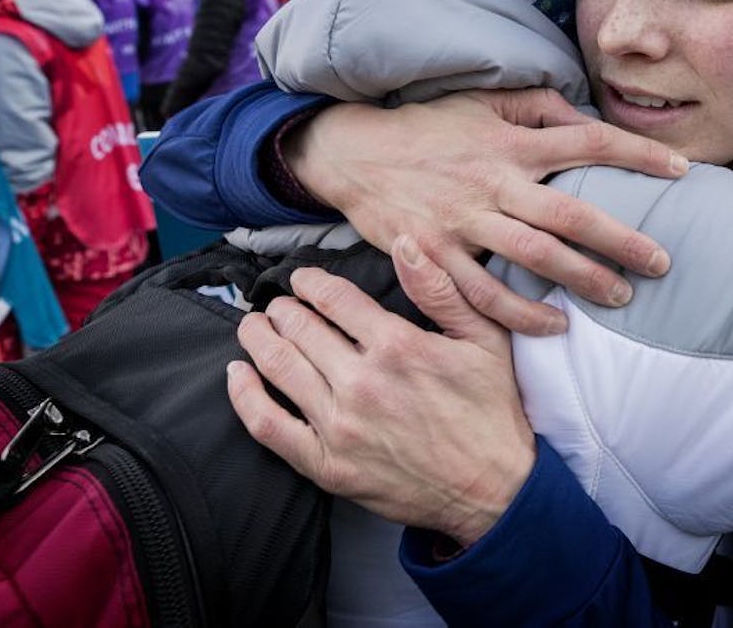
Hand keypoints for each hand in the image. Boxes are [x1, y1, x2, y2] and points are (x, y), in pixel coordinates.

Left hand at [227, 238, 534, 545]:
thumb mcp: (485, 338)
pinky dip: (246, 396)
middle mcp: (362, 382)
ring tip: (253, 327)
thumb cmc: (491, 410)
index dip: (310, 283)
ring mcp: (340, 427)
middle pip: (299, 328)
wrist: (493, 490)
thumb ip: (441, 289)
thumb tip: (405, 242)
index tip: (301, 280)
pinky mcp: (327, 465)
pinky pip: (269, 425)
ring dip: (258, 339)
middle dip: (282, 309)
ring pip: (279, 368)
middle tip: (277, 305)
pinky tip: (238, 374)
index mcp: (397, 346)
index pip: (333, 298)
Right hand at [283, 88, 684, 334]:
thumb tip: (589, 120)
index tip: (682, 170)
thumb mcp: (485, 103)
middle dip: (621, 239)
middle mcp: (493, 182)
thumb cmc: (430, 127)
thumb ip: (540, 109)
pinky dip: (521, 316)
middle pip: (569, 213)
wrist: (354, 153)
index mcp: (511, 142)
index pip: (589, 142)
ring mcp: (463, 221)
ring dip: (582, 280)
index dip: (638, 154)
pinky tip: (555, 327)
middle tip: (662, 261)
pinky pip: (483, 295)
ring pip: (533, 258)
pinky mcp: (436, 254)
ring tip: (622, 296)